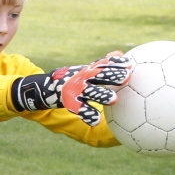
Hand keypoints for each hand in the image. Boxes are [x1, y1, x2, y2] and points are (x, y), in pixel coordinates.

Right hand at [11, 52, 134, 125]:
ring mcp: (76, 90)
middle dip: (112, 76)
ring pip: (92, 92)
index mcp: (89, 70)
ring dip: (102, 95)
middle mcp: (83, 78)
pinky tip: (96, 121)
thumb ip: (104, 63)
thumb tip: (120, 53)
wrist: (45, 88)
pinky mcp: (70, 103)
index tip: (130, 63)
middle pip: (100, 76)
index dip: (117, 64)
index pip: (105, 65)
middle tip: (127, 77)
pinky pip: (81, 110)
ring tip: (113, 99)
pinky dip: (88, 115)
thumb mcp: (86, 69)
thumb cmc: (73, 79)